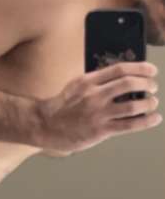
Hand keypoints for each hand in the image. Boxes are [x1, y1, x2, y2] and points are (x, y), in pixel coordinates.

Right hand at [35, 61, 160, 153]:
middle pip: (129, 84)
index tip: (151, 70)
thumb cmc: (62, 106)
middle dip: (147, 84)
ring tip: (152, 103)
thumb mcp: (76, 86)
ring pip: (133, 105)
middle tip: (152, 87)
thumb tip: (124, 78)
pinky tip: (154, 118)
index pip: (120, 69)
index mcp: (88, 81)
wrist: (46, 125)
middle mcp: (94, 95)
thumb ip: (97, 81)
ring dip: (149, 103)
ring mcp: (98, 113)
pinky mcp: (100, 130)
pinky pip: (129, 125)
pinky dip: (146, 121)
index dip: (140, 68)